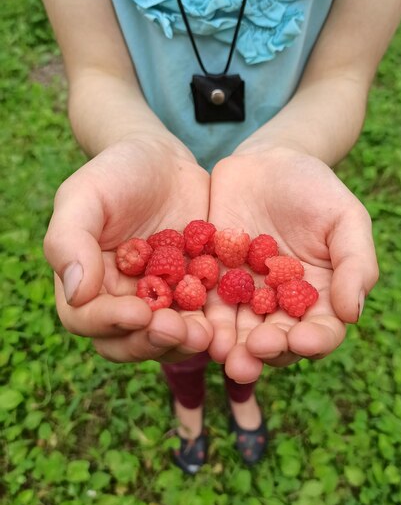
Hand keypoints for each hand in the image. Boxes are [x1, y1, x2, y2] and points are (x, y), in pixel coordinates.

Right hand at [44, 138, 212, 362]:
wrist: (163, 161)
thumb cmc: (116, 173)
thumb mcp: (85, 195)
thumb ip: (69, 239)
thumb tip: (76, 293)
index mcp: (87, 283)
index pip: (87, 319)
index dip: (111, 322)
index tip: (140, 312)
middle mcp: (120, 301)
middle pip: (127, 341)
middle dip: (152, 341)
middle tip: (179, 331)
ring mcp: (160, 302)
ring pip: (166, 340)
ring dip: (185, 342)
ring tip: (207, 334)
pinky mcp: (194, 296)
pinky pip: (202, 320)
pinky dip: (214, 327)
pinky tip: (228, 323)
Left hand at [205, 148, 378, 382]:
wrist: (267, 162)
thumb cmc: (315, 189)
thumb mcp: (346, 218)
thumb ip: (356, 264)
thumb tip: (353, 315)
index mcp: (321, 297)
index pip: (322, 330)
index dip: (314, 341)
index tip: (302, 340)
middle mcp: (281, 306)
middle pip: (277, 341)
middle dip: (266, 351)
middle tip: (253, 354)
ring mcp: (245, 297)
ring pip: (238, 332)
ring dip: (231, 348)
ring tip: (222, 354)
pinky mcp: (212, 282)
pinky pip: (205, 305)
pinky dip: (201, 318)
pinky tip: (193, 325)